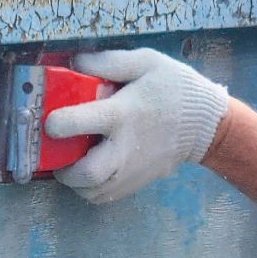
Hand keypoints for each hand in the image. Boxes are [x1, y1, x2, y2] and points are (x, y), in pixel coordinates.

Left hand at [45, 49, 229, 203]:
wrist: (206, 124)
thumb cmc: (174, 88)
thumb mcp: (146, 62)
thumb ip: (108, 62)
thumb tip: (74, 63)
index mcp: (122, 114)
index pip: (80, 122)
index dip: (57, 123)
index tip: (50, 121)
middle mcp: (124, 148)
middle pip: (86, 173)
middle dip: (63, 168)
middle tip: (58, 153)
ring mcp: (131, 170)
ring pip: (91, 191)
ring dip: (74, 180)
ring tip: (73, 161)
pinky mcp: (135, 182)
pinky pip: (102, 196)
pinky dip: (88, 187)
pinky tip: (90, 169)